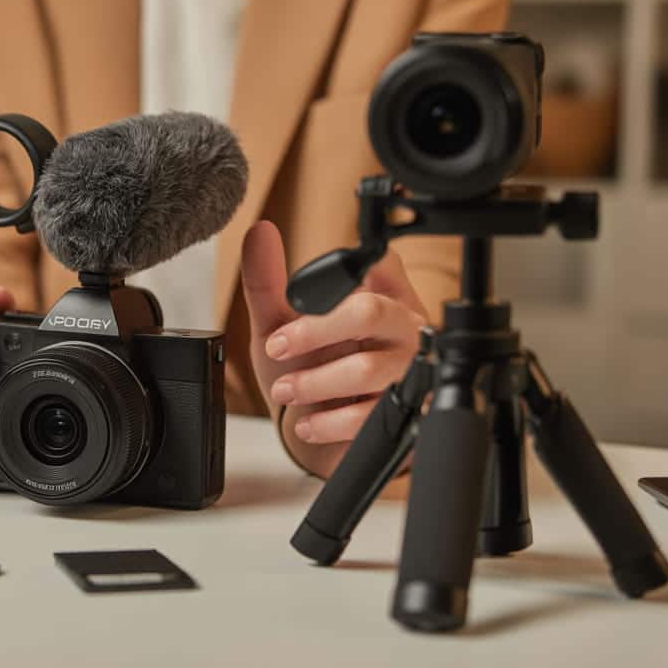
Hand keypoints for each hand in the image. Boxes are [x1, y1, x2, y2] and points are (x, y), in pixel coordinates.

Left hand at [241, 222, 427, 479]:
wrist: (324, 435)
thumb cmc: (310, 369)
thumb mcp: (280, 325)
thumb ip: (268, 283)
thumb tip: (259, 232)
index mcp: (379, 296)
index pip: (380, 263)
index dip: (345, 269)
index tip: (296, 296)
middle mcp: (401, 329)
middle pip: (371, 312)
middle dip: (315, 331)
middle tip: (277, 348)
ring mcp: (408, 371)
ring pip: (367, 369)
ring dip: (314, 382)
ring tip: (285, 391)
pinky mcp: (406, 414)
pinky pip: (370, 415)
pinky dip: (328, 421)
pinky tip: (307, 423)